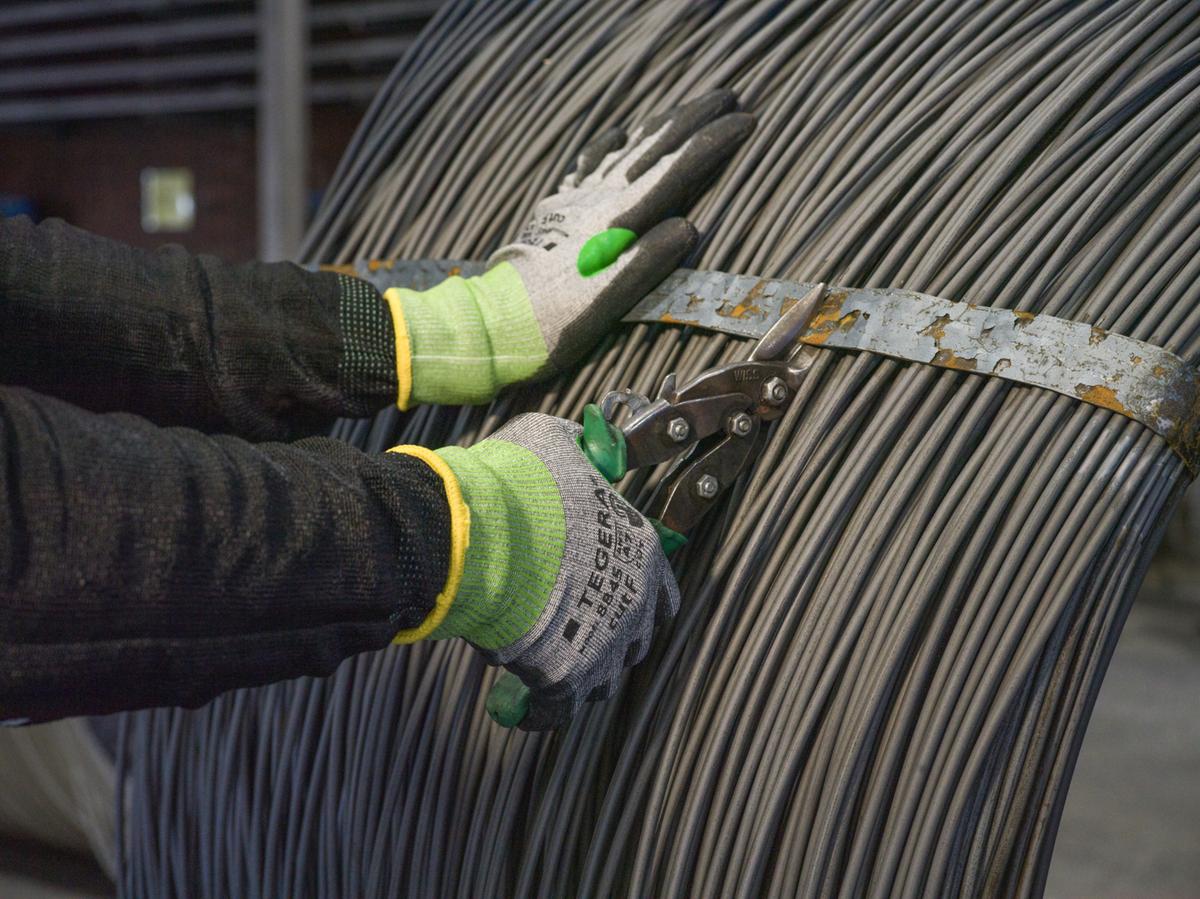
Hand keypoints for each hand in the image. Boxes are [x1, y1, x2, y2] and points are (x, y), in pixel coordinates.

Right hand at [401, 413, 679, 729]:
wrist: (475, 530)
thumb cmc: (517, 482)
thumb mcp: (554, 442)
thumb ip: (576, 449)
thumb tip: (578, 441)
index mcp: (642, 551)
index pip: (662, 591)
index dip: (637, 595)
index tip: (611, 596)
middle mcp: (634, 602)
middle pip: (636, 637)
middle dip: (610, 636)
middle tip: (575, 629)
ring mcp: (603, 644)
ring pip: (603, 677)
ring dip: (580, 671)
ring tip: (546, 661)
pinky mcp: (565, 677)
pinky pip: (557, 708)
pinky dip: (539, 710)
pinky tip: (519, 706)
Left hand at [490, 89, 755, 371]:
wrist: (494, 321)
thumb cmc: (554, 322)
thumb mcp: (606, 301)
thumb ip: (647, 261)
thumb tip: (689, 227)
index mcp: (618, 220)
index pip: (676, 169)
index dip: (713, 142)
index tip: (747, 119)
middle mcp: (597, 200)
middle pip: (654, 147)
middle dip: (695, 118)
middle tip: (730, 94)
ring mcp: (575, 200)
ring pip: (625, 149)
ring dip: (659, 125)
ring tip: (684, 107)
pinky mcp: (557, 210)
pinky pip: (587, 164)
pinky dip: (608, 144)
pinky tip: (616, 134)